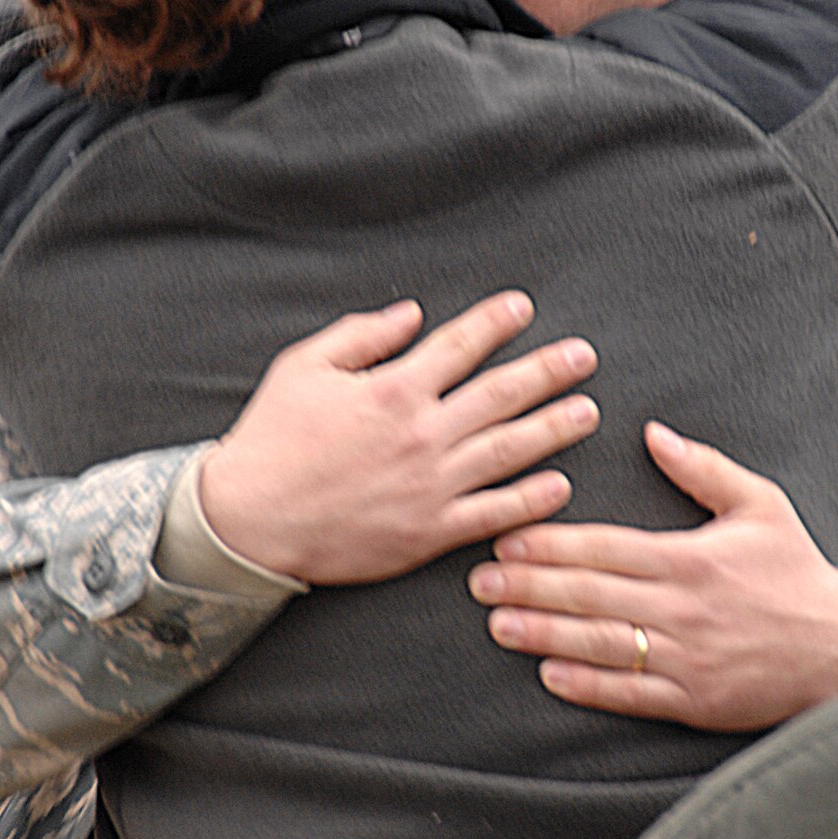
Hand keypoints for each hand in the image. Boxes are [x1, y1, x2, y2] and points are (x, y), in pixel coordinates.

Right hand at [198, 292, 598, 584]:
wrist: (249, 521)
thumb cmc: (272, 439)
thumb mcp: (304, 367)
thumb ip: (362, 335)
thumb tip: (413, 314)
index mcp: (394, 389)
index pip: (461, 346)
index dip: (496, 322)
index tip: (524, 307)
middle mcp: (423, 434)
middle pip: (502, 394)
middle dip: (549, 370)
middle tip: (585, 356)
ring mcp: (432, 486)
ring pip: (510, 451)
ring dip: (555, 429)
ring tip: (588, 412)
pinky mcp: (429, 531)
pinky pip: (493, 514)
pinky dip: (531, 500)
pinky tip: (560, 484)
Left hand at [467, 420, 837, 730]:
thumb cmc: (797, 571)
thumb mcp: (760, 504)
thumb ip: (703, 469)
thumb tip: (653, 433)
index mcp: (691, 558)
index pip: (606, 547)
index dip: (552, 542)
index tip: (507, 537)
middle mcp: (682, 608)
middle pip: (591, 595)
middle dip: (530, 585)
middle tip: (480, 580)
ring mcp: (687, 657)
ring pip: (601, 645)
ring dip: (544, 634)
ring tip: (498, 624)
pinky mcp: (694, 699)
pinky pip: (631, 693)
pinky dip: (588, 686)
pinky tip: (549, 675)